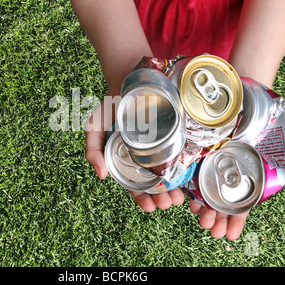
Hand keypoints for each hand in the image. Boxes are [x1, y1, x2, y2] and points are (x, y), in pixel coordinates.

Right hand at [84, 89, 184, 211]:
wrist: (130, 77)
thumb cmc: (111, 104)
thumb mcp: (95, 126)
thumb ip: (92, 149)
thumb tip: (101, 176)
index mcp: (127, 157)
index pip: (134, 184)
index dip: (141, 198)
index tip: (149, 207)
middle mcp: (145, 154)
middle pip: (155, 182)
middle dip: (161, 197)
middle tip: (169, 204)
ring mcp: (162, 144)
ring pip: (170, 172)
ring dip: (176, 188)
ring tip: (180, 198)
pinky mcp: (176, 133)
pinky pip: (182, 154)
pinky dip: (186, 169)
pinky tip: (191, 179)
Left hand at [188, 128, 284, 239]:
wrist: (247, 96)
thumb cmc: (266, 119)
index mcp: (246, 176)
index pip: (240, 203)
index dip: (236, 220)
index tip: (231, 235)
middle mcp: (228, 172)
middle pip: (220, 202)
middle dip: (217, 219)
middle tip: (213, 231)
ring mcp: (211, 163)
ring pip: (204, 191)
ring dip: (203, 209)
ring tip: (202, 221)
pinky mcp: (198, 152)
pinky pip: (191, 173)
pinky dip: (189, 189)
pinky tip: (189, 201)